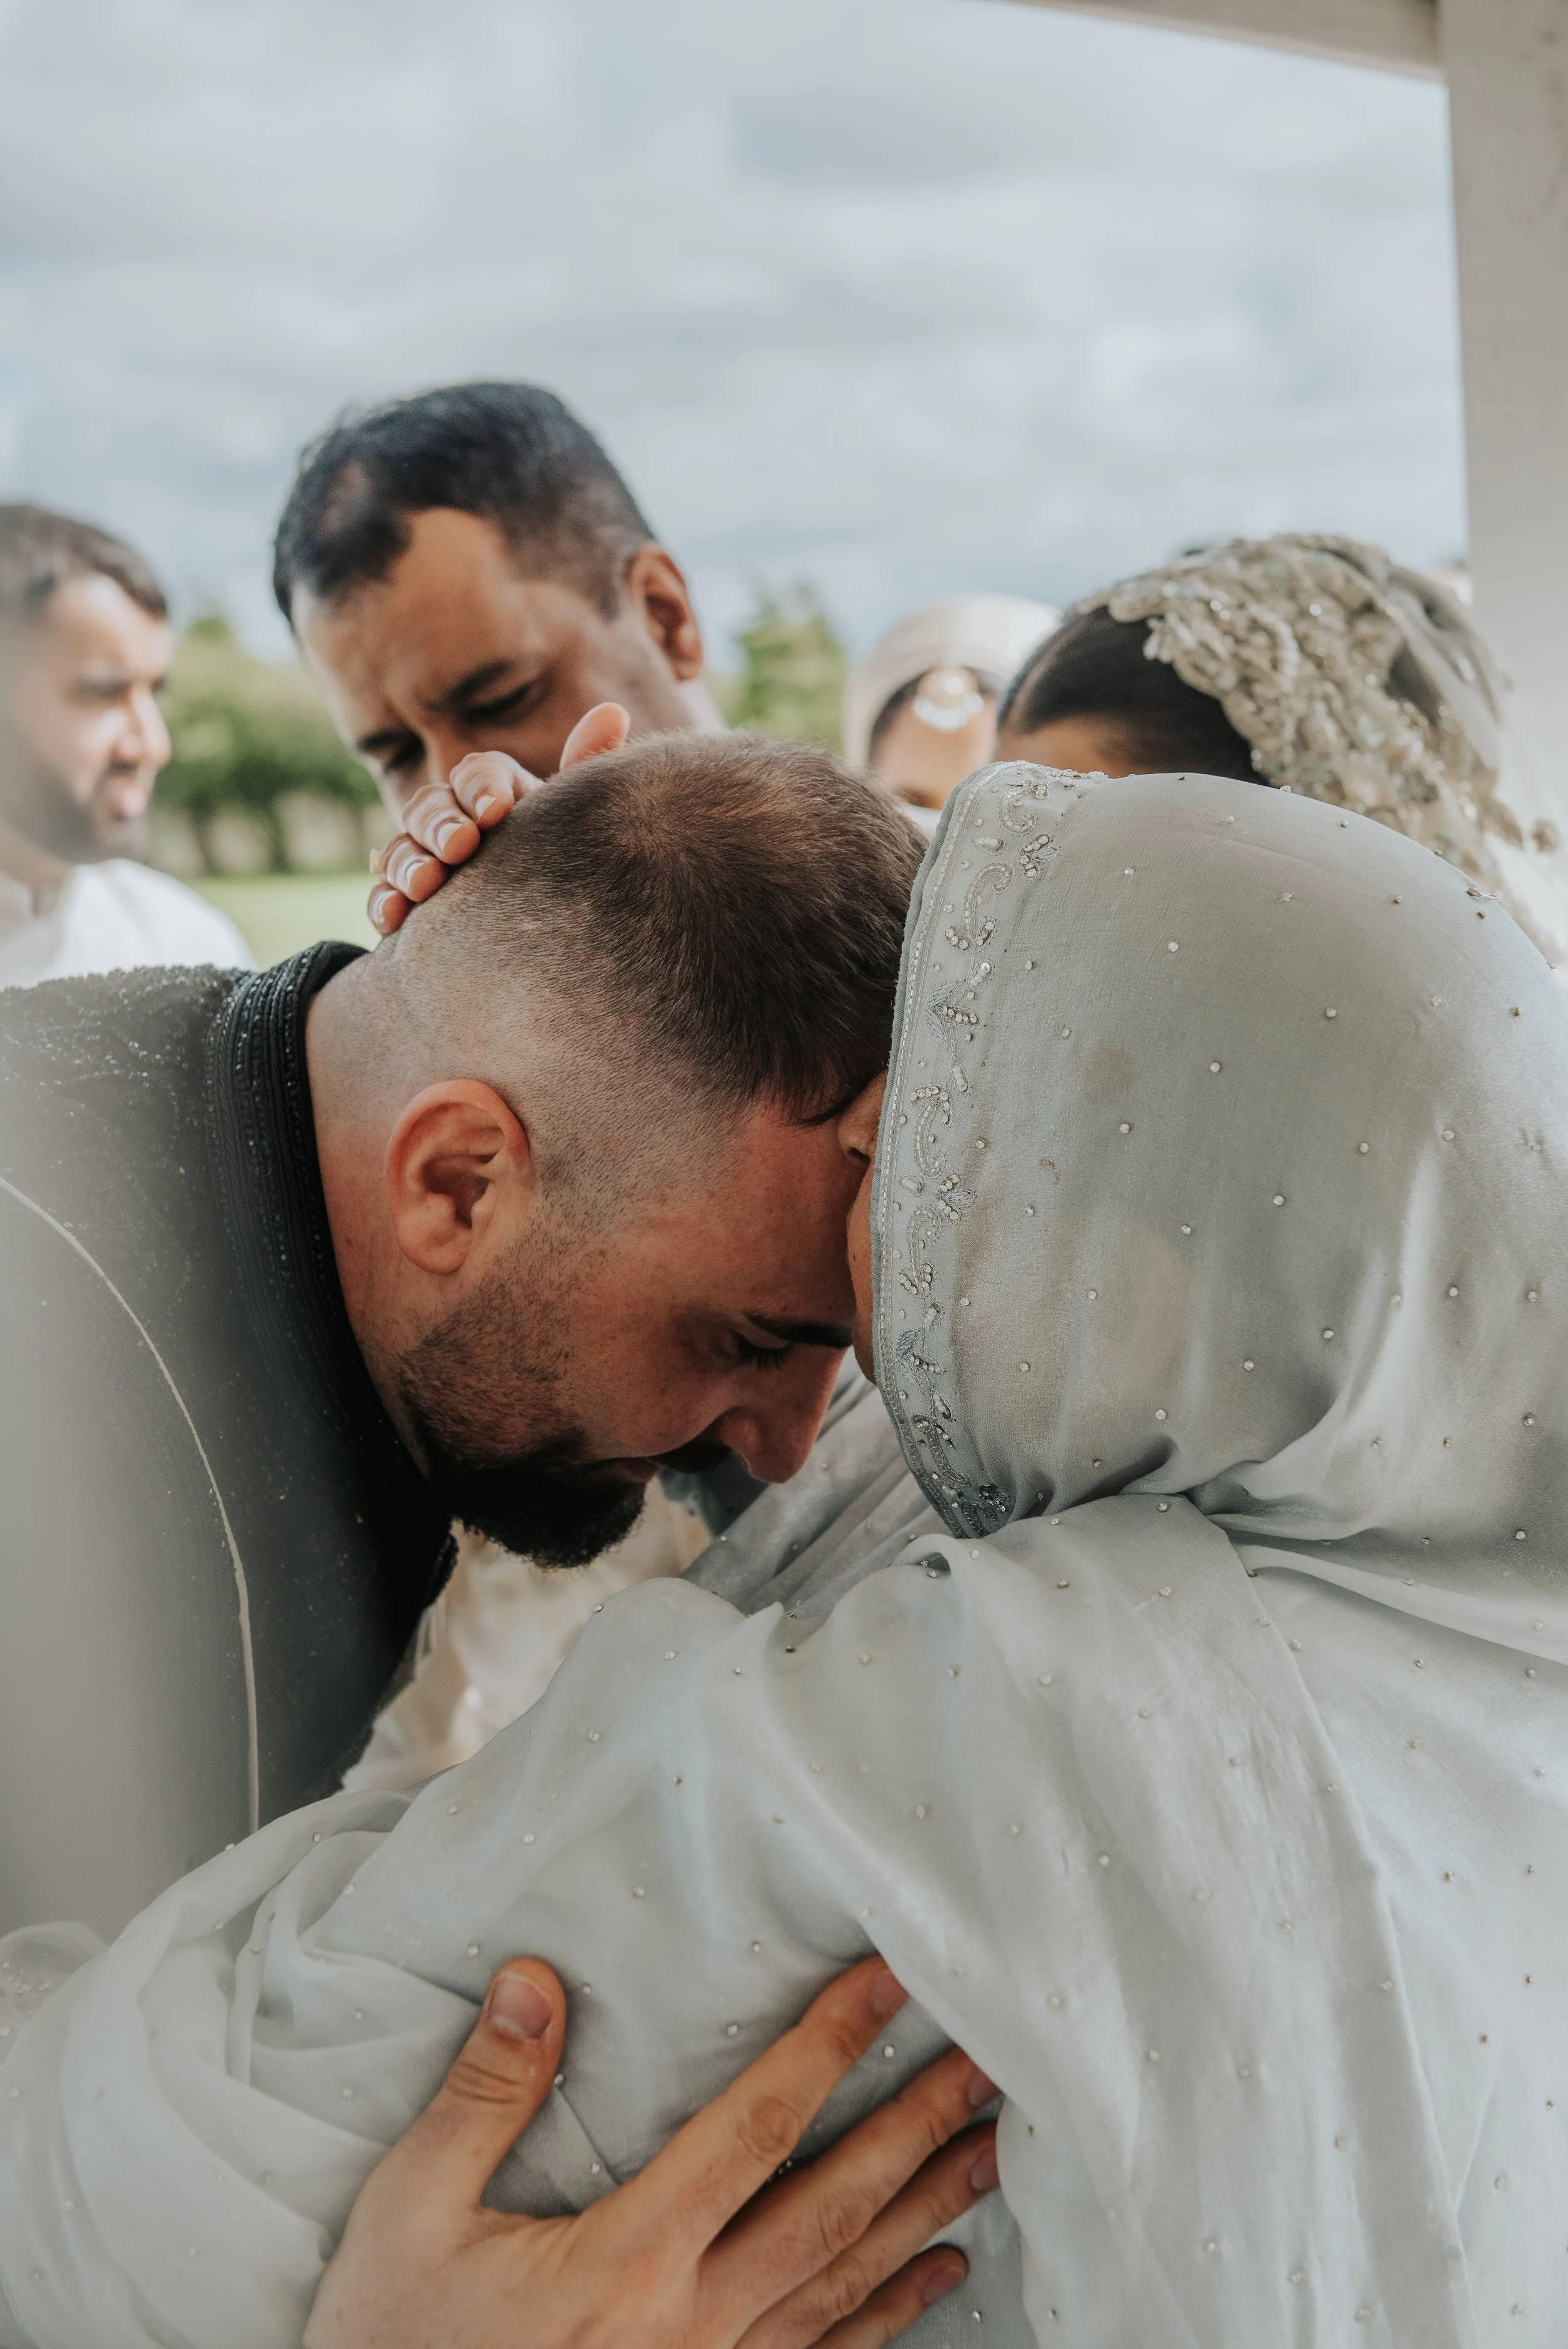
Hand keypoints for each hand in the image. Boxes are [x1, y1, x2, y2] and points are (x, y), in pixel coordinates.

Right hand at [304, 1953, 998, 2348]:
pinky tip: (943, 2275)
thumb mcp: (409, 2214)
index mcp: (625, 2263)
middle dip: (916, 2126)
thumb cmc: (390, 2345)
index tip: (890, 1984)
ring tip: (991, 2148)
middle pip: (832, 2206)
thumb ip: (484, 2096)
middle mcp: (689, 2326)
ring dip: (927, 2209)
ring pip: (846, 2283)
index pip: (755, 2128)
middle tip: (989, 2061)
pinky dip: (893, 2315)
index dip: (829, 2047)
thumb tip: (538, 1981)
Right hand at [368, 701, 632, 934]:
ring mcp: (425, 863)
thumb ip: (586, 768)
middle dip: (439, 824)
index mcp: (495, 793)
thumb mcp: (577, 820)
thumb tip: (612, 711)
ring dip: (408, 864)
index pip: (479, 774)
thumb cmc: (567, 865)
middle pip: (429, 806)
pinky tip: (395, 919)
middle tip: (459, 847)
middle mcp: (453, 821)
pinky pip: (384, 899)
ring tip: (427, 884)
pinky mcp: (409, 906)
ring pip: (400, 851)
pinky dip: (384, 904)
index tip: (498, 811)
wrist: (554, 932)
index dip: (482, 787)